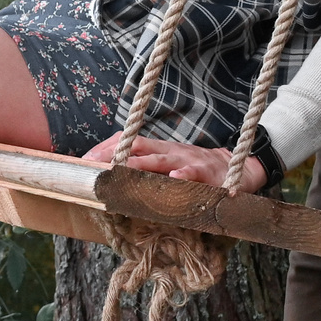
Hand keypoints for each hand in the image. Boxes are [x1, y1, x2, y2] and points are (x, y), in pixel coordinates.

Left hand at [82, 132, 244, 186]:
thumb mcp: (167, 163)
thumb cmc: (193, 168)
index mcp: (158, 149)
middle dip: (115, 155)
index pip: (128, 142)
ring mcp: (187, 160)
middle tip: (94, 165)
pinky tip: (175, 178)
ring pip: (161, 161)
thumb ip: (145, 168)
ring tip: (122, 170)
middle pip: (139, 148)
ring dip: (141, 165)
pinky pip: (194, 174)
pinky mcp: (207, 174)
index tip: (84, 158)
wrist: (235, 166)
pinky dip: (185, 175)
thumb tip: (112, 176)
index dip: (107, 148)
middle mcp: (170, 151)